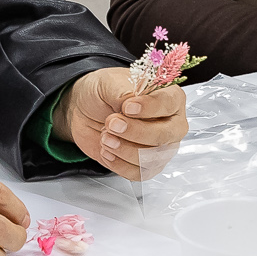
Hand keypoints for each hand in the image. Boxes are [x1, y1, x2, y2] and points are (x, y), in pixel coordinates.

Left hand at [58, 69, 188, 181]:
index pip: (170, 103)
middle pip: (164, 135)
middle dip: (135, 132)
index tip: (127, 107)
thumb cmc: (104, 92)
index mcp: (169, 98)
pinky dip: (119, 164)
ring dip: (124, 149)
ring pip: (151, 158)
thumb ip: (122, 91)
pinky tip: (106, 151)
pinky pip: (139, 173)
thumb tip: (130, 101)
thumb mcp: (109, 82)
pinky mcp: (146, 165)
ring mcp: (161, 148)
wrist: (85, 110)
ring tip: (105, 136)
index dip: (150, 107)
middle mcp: (170, 124)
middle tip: (111, 123)